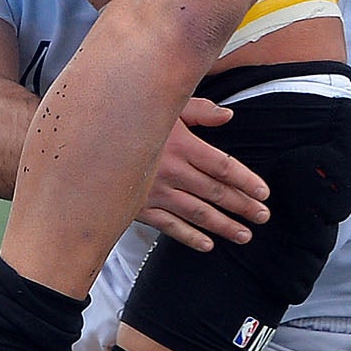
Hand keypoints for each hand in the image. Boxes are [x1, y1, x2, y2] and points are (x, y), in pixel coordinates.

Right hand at [139, 97, 269, 251]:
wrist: (86, 140)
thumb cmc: (130, 117)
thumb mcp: (166, 105)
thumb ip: (199, 110)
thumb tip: (228, 116)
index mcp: (181, 144)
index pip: (223, 166)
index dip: (246, 181)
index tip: (263, 193)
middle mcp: (171, 170)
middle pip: (215, 192)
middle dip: (242, 206)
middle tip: (262, 217)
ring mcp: (155, 192)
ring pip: (197, 213)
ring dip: (223, 226)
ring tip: (244, 235)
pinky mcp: (139, 207)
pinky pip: (169, 226)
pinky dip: (190, 237)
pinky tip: (207, 245)